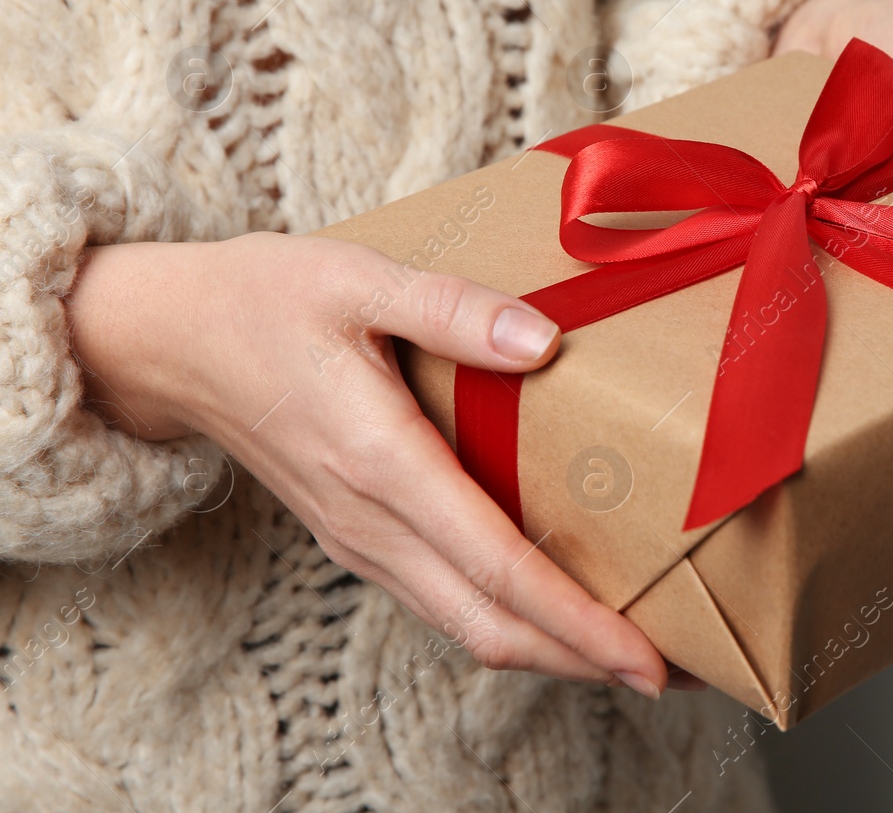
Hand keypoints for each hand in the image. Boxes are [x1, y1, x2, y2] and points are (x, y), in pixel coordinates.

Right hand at [66, 232, 672, 696]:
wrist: (165, 341)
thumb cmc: (261, 302)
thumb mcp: (357, 279)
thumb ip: (454, 311)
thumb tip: (545, 343)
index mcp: (380, 460)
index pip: (497, 564)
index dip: (576, 619)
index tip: (643, 654)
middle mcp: (371, 520)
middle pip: (489, 623)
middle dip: (582, 658)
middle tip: (667, 672)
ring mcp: (360, 538)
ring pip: (465, 624)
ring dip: (548, 649)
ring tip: (625, 652)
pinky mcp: (356, 536)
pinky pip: (440, 600)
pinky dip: (504, 620)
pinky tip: (548, 610)